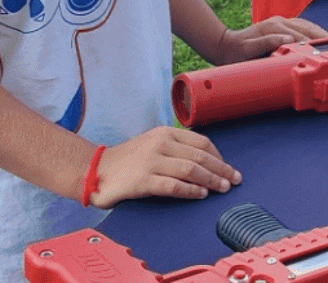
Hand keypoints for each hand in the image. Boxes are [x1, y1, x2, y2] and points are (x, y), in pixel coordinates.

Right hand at [90, 127, 239, 207]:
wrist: (94, 171)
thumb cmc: (127, 161)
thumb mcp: (153, 145)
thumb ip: (176, 149)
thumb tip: (206, 162)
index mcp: (165, 133)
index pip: (202, 142)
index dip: (218, 156)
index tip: (228, 167)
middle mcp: (160, 144)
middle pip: (200, 156)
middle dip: (221, 168)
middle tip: (234, 180)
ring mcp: (151, 161)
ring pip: (191, 169)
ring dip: (211, 179)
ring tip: (222, 188)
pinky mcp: (142, 180)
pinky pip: (173, 185)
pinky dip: (191, 190)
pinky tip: (201, 194)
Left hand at [211, 16, 327, 63]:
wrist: (225, 46)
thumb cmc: (236, 53)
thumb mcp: (247, 51)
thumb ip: (267, 44)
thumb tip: (289, 40)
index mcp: (274, 26)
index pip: (300, 35)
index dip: (315, 42)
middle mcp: (280, 21)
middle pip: (309, 28)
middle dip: (325, 37)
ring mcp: (283, 22)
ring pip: (308, 26)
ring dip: (323, 34)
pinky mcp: (283, 25)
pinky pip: (304, 27)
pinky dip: (316, 32)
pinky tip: (323, 38)